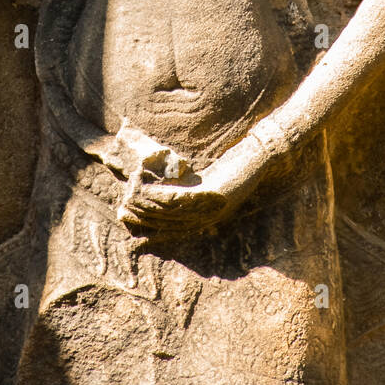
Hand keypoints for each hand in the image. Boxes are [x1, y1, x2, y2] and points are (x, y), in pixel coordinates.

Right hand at [117, 129, 272, 238]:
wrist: (262, 156)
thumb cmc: (237, 166)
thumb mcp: (211, 182)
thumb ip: (190, 188)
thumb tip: (166, 187)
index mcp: (205, 218)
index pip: (171, 228)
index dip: (148, 225)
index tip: (127, 218)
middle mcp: (208, 218)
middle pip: (168, 223)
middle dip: (143, 218)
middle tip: (122, 210)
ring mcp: (212, 209)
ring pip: (172, 214)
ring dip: (148, 208)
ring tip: (130, 200)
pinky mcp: (216, 195)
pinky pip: (184, 201)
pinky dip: (164, 197)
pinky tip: (150, 192)